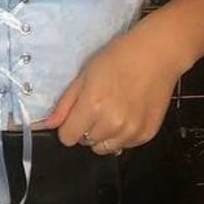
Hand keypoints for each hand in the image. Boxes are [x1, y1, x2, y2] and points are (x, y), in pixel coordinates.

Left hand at [44, 30, 181, 154]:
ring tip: (112, 112)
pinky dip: (123, 135)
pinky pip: (125, 146)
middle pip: (87, 143)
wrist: (155, 56)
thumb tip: (49, 125)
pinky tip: (128, 114)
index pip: (68, 138)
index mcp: (92, 107)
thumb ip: (66, 103)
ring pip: (106, 148)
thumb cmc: (117, 58)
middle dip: (87, 128)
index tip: (75, 115)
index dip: (68, 127)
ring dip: (104, 135)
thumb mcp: (84, 74)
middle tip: (97, 107)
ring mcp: (131, 132)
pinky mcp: (147, 135)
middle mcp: (111, 124)